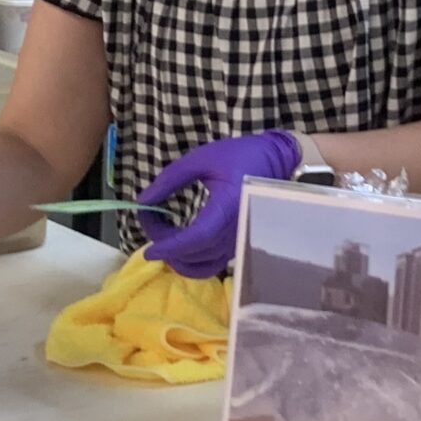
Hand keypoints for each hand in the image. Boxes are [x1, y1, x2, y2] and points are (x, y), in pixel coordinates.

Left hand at [139, 130, 300, 278]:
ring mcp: (238, 241)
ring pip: (203, 265)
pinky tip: (179, 243)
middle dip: (165, 244)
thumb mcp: (201, 158)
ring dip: (177, 256)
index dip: (172, 246)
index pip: (198, 238)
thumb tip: (143, 202)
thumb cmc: (239, 156)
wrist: (276, 161)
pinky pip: (211, 263)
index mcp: (229, 206)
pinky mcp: (237, 244)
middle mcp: (236, 230)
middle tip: (150, 220)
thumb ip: (170, 179)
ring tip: (162, 233)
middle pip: (196, 253)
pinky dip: (191, 259)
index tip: (148, 249)